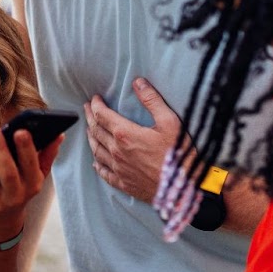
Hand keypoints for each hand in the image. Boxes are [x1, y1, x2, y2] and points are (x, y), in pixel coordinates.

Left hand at [0, 122, 56, 240]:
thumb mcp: (36, 176)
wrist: (1, 223)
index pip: (31, 167)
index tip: (21, 130)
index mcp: (31, 185)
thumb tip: (59, 134)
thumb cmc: (19, 190)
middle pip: (6, 172)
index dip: (26, 150)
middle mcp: (13, 196)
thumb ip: (47, 155)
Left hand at [85, 78, 181, 203]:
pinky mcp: (124, 184)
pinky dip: (98, 164)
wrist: (185, 189)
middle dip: (90, 117)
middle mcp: (116, 152)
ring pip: (96, 150)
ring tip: (89, 129)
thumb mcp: (170, 122)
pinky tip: (96, 162)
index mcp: (125, 134)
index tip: (94, 99)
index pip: (102, 115)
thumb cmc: (180, 155)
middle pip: (96, 131)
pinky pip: (104, 173)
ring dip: (91, 138)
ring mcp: (119, 169)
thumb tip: (138, 82)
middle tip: (87, 108)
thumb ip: (152, 100)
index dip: (96, 105)